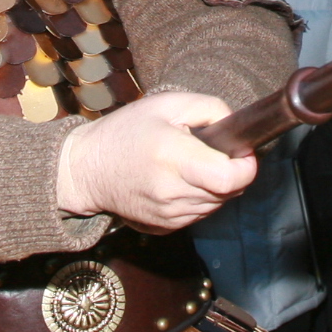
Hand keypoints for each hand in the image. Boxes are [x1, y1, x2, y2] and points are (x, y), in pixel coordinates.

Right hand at [53, 89, 257, 231]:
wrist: (86, 170)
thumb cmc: (124, 132)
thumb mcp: (167, 103)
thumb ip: (209, 108)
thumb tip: (235, 126)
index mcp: (172, 157)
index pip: (229, 178)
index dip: (246, 166)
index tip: (243, 153)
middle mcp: (172, 191)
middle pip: (228, 192)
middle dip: (231, 172)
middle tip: (214, 152)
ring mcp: (168, 215)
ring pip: (216, 205)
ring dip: (216, 186)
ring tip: (192, 164)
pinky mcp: (165, 227)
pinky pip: (199, 214)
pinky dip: (200, 198)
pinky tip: (180, 181)